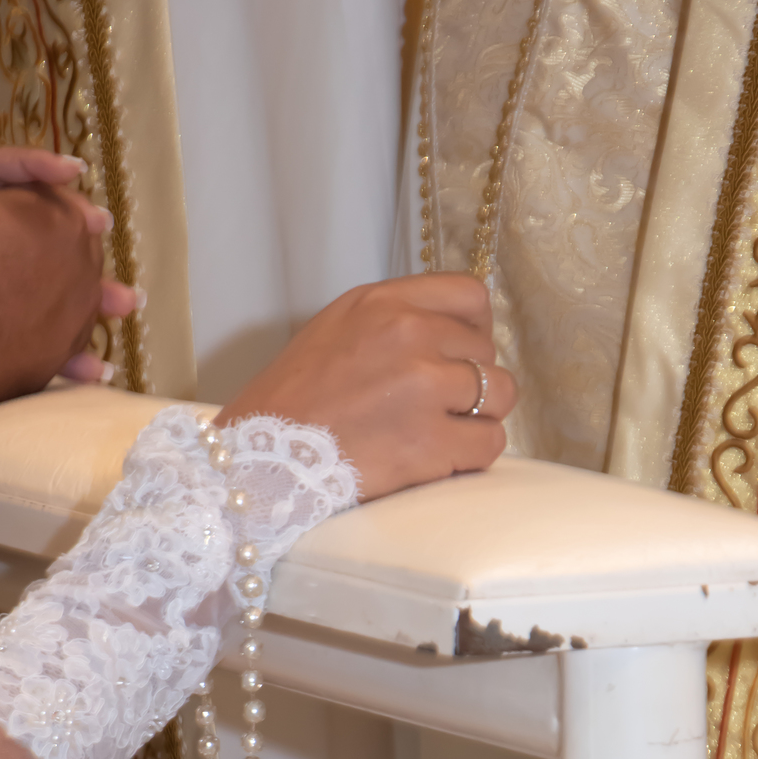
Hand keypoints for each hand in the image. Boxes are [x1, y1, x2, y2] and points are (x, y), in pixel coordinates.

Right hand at [217, 274, 514, 499]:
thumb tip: (449, 333)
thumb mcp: (336, 331)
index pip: (470, 296)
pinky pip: (490, 444)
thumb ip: (392, 323)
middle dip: (469, 383)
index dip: (475, 332)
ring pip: (500, 396)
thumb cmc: (289, 403)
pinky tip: (442, 461)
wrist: (257, 458)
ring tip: (445, 435)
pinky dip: (473, 456)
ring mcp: (423, 388)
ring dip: (480, 418)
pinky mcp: (430, 442)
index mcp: (383, 303)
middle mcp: (409, 334)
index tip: (460, 357)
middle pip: (486, 352)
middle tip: (437, 410)